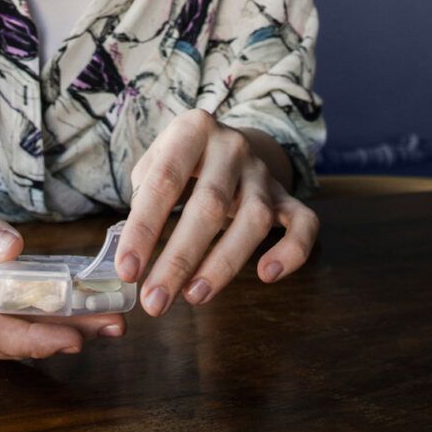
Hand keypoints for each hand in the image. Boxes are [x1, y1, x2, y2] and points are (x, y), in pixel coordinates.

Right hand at [0, 189, 126, 359]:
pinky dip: (38, 331)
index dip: (28, 337)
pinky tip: (77, 320)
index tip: (73, 336)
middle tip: (113, 326)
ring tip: (106, 322)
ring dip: (55, 335)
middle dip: (58, 335)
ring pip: (6, 345)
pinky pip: (1, 339)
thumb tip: (12, 249)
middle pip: (2, 341)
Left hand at [116, 109, 319, 315]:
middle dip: (179, 260)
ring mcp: (263, 173)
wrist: (229, 142)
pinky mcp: (288, 196)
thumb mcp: (154, 161)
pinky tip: (268, 275)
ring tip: (194, 297)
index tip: (127, 270)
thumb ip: (143, 196)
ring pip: (255, 220)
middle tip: (155, 302)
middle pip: (209, 206)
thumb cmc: (181, 162)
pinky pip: (304, 223)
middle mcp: (233, 147)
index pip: (164, 182)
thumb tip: (137, 248)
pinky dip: (292, 251)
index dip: (143, 229)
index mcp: (193, 130)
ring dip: (223, 264)